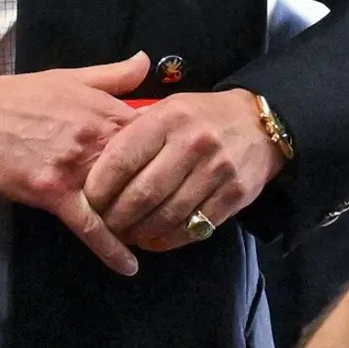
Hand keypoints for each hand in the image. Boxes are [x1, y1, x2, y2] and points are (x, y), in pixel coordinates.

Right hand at [0, 55, 151, 274]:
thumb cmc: (15, 97)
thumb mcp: (68, 77)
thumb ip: (111, 75)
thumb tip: (146, 61)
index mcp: (104, 111)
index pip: (154, 136)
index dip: (170, 154)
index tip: (178, 169)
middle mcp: (97, 139)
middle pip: (145, 173)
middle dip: (159, 193)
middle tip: (170, 210)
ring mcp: (76, 168)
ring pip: (121, 202)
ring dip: (139, 221)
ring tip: (154, 237)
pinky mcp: (54, 194)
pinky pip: (89, 226)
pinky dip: (111, 248)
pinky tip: (129, 266)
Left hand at [82, 90, 279, 252]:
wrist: (260, 123)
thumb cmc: (202, 116)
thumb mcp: (168, 107)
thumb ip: (135, 130)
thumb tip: (94, 161)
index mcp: (168, 118)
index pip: (122, 159)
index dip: (99, 187)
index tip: (87, 202)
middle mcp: (192, 143)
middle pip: (142, 194)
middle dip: (117, 217)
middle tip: (105, 226)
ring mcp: (216, 170)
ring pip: (167, 215)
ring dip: (140, 232)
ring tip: (126, 235)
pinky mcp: (235, 194)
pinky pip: (194, 227)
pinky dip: (168, 239)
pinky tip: (154, 239)